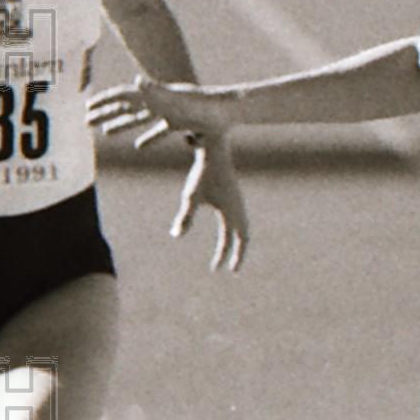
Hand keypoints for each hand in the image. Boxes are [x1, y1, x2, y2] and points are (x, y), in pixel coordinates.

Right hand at [88, 74, 230, 148]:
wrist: (226, 109)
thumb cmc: (204, 105)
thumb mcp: (174, 99)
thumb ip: (156, 90)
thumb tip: (137, 80)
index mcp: (155, 97)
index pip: (123, 96)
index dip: (104, 101)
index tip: (88, 106)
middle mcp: (158, 101)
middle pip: (125, 106)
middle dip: (105, 113)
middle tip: (86, 120)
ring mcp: (166, 110)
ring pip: (137, 118)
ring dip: (120, 124)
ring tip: (105, 133)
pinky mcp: (177, 120)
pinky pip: (156, 129)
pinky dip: (147, 136)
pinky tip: (139, 146)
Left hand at [173, 139, 252, 272]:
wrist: (214, 149)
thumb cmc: (201, 173)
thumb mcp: (191, 196)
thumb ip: (186, 216)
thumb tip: (176, 235)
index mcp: (231, 211)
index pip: (232, 240)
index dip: (227, 256)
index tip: (220, 270)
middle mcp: (238, 207)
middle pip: (243, 236)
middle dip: (237, 253)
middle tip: (232, 268)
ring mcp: (237, 200)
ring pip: (242, 226)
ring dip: (237, 240)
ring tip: (230, 250)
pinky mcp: (233, 194)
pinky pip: (237, 216)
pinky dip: (235, 227)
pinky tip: (227, 228)